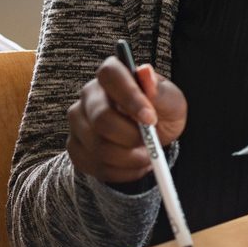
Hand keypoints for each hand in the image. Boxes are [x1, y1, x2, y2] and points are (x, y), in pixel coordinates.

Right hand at [66, 53, 187, 184]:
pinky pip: (94, 165)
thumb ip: (160, 91)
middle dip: (131, 138)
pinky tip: (131, 165)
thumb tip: (146, 73)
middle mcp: (89, 94)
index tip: (150, 118)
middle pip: (101, 118)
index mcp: (112, 74)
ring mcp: (78, 120)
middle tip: (150, 145)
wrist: (150, 138)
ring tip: (145, 155)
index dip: (129, 97)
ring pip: (98, 147)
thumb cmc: (160, 114)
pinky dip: (120, 173)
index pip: (110, 75)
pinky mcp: (75, 146)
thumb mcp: (172, 102)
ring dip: (129, 159)